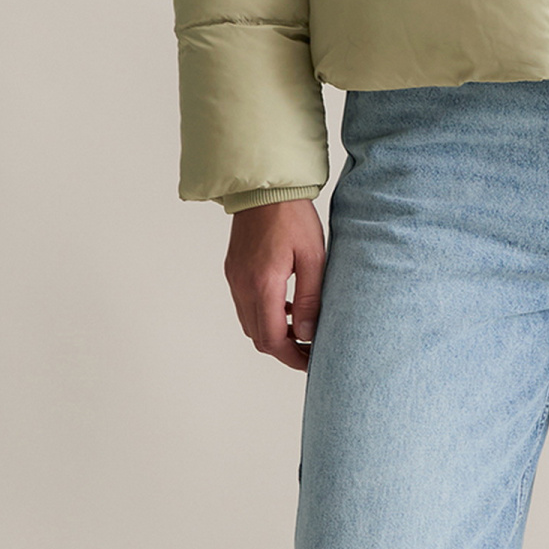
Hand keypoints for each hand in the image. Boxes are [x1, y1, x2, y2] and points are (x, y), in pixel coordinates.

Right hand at [225, 199, 326, 372]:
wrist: (263, 186)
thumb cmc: (292, 217)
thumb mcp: (313, 257)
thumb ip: (310, 299)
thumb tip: (306, 334)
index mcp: (263, 284)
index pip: (271, 339)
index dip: (291, 357)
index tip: (311, 361)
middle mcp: (243, 286)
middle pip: (258, 337)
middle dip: (283, 350)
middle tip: (309, 351)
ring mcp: (235, 278)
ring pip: (250, 323)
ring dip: (273, 333)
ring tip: (301, 330)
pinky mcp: (234, 270)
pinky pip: (246, 305)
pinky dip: (265, 315)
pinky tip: (286, 306)